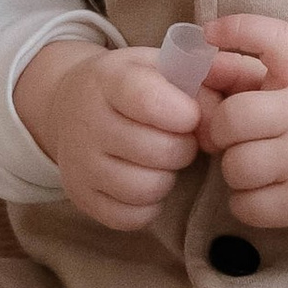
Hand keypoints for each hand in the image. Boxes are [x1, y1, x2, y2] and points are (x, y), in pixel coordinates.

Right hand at [14, 41, 202, 232]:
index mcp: (109, 79)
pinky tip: (147, 181)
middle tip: (180, 140)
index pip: (147, 100)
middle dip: (183, 148)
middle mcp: (88, 122)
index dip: (183, 112)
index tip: (190, 115)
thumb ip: (200, 89)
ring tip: (163, 161)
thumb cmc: (133, 86)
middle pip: (156, 151)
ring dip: (167, 177)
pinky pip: (130, 217)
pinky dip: (148, 205)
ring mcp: (80, 164)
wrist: (71, 107)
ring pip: (145, 188)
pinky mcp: (82, 198)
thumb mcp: (163, 69)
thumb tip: (216, 133)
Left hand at [202, 13, 287, 231]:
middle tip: (232, 137)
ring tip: (255, 165)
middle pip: (232, 118)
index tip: (210, 33)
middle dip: (219, 131)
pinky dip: (245, 202)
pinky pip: (246, 206)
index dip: (240, 30)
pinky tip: (264, 190)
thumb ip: (240, 74)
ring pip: (235, 167)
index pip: (277, 39)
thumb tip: (196, 69)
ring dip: (234, 170)